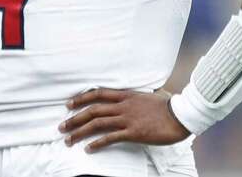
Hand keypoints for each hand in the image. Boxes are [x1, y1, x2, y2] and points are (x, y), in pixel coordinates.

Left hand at [59, 88, 189, 151]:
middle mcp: (123, 106)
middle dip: (74, 118)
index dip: (81, 98)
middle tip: (61, 126)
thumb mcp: (146, 97)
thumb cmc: (167, 106)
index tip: (68, 104)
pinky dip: (97, 143)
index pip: (98, 94)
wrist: (180, 115)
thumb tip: (129, 97)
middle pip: (92, 110)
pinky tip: (88, 148)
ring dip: (80, 132)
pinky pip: (111, 138)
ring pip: (97, 124)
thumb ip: (133, 97)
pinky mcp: (134, 133)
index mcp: (125, 95)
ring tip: (68, 139)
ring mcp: (127, 119)